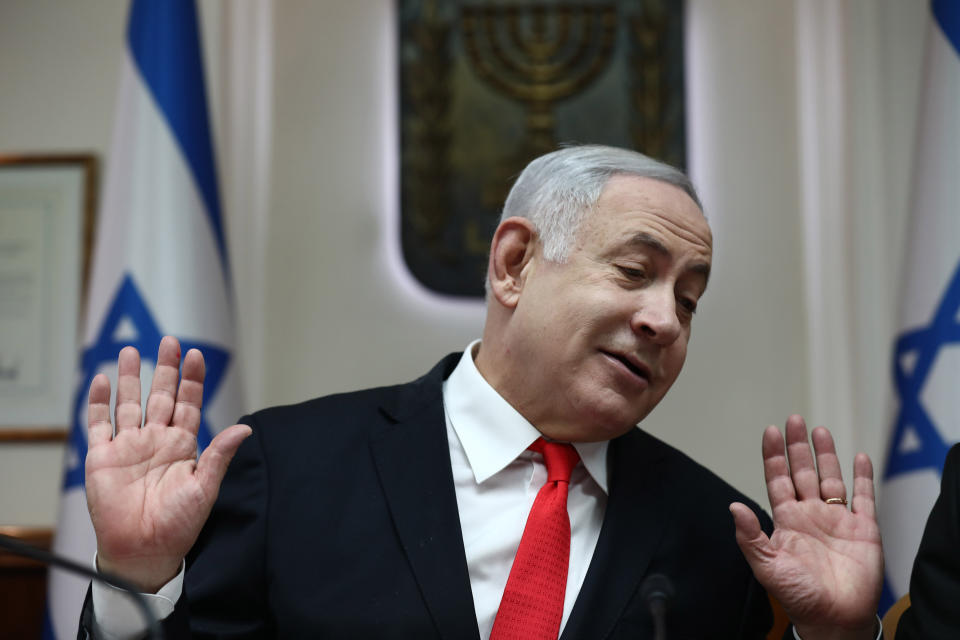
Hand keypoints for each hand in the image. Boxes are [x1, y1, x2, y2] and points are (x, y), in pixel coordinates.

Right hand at [85, 336, 250, 591]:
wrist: (144, 550)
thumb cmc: (178, 524)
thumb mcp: (205, 487)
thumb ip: (219, 455)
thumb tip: (244, 428)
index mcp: (182, 444)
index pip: (188, 403)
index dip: (191, 380)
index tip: (196, 356)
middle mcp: (156, 440)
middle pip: (160, 395)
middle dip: (165, 368)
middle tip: (169, 341)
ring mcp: (129, 446)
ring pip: (128, 403)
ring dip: (128, 378)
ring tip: (130, 351)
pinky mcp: (102, 457)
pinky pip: (98, 424)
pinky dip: (98, 403)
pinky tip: (101, 381)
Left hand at [730, 415, 882, 639]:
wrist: (834, 618)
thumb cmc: (799, 596)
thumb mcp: (767, 566)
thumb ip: (750, 537)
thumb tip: (733, 507)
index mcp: (787, 521)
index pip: (777, 480)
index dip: (774, 456)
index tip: (770, 431)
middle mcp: (810, 515)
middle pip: (803, 472)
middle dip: (797, 447)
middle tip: (793, 420)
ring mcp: (837, 520)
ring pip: (831, 479)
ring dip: (826, 455)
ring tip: (819, 431)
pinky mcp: (863, 529)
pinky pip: (864, 497)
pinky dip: (862, 477)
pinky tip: (858, 456)